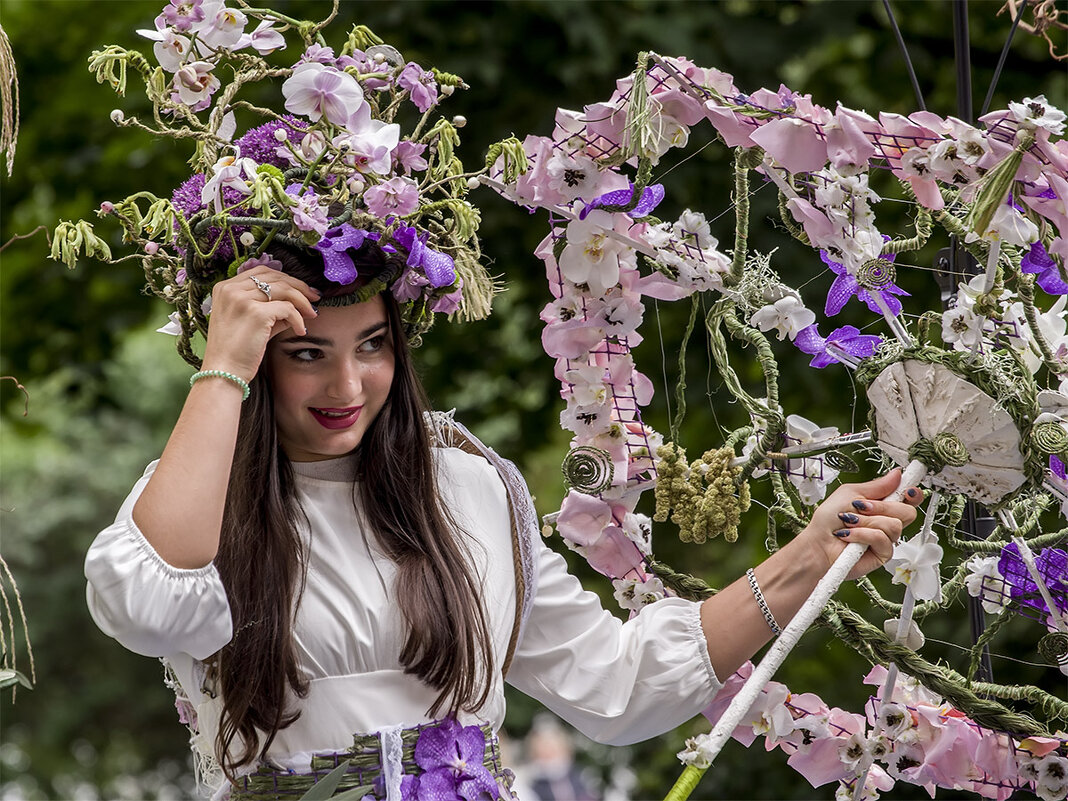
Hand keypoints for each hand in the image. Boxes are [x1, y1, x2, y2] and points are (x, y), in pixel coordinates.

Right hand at [200, 267, 320, 381]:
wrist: (223, 372)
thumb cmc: (236, 351)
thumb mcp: (250, 321)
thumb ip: (270, 308)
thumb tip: (299, 303)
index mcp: (225, 288)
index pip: (261, 271)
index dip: (285, 278)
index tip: (301, 289)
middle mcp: (231, 289)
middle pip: (275, 277)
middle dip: (299, 286)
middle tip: (314, 298)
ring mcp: (242, 299)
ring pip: (284, 290)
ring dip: (303, 301)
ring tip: (312, 314)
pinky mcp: (256, 313)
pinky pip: (288, 309)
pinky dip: (299, 319)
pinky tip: (300, 331)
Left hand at [797, 469, 922, 579]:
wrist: (816, 544)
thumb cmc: (827, 520)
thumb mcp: (850, 494)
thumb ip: (876, 486)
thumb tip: (897, 474)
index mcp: (881, 505)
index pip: (909, 499)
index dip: (913, 494)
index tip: (908, 490)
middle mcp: (886, 522)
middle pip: (907, 512)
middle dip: (882, 507)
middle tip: (861, 507)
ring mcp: (886, 539)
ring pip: (894, 525)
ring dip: (867, 522)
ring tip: (849, 523)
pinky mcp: (882, 554)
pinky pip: (883, 539)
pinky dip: (863, 534)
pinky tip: (850, 536)